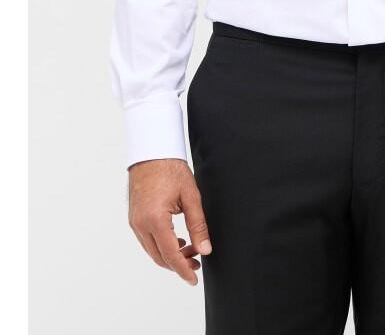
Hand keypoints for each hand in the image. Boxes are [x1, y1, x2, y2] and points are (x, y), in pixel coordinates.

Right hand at [127, 158, 211, 285]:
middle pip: (159, 257)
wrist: (152, 151)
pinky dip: (161, 245)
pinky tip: (176, 241)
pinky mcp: (134, 217)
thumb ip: (198, 225)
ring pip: (152, 250)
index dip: (183, 269)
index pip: (170, 255)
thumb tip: (205, 249)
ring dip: (170, 255)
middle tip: (197, 263)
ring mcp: (134, 221)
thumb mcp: (190, 196)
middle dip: (178, 264)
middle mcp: (140, 224)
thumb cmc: (171, 168)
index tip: (194, 279)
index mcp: (155, 220)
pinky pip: (147, 240)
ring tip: (191, 250)